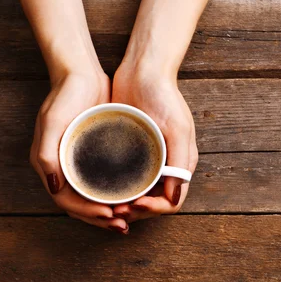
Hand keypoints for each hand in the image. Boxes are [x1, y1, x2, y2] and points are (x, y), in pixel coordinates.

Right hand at [30, 72, 128, 232]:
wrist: (80, 72)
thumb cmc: (65, 95)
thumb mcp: (52, 122)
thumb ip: (46, 154)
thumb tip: (54, 187)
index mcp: (48, 165)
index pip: (66, 200)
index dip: (86, 213)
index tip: (108, 216)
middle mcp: (61, 167)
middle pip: (79, 204)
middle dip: (99, 219)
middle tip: (122, 226)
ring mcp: (77, 162)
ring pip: (91, 196)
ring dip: (107, 211)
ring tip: (127, 218)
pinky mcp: (92, 154)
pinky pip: (101, 181)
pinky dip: (113, 194)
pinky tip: (129, 197)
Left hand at [111, 63, 197, 222]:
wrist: (143, 70)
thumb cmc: (164, 96)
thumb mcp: (176, 128)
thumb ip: (179, 162)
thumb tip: (174, 198)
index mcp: (181, 164)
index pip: (170, 202)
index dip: (153, 210)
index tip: (134, 205)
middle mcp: (166, 166)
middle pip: (152, 203)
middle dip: (134, 211)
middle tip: (113, 211)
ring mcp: (148, 160)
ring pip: (136, 194)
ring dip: (122, 204)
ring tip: (105, 204)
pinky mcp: (130, 152)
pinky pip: (124, 178)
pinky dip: (114, 188)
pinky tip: (99, 188)